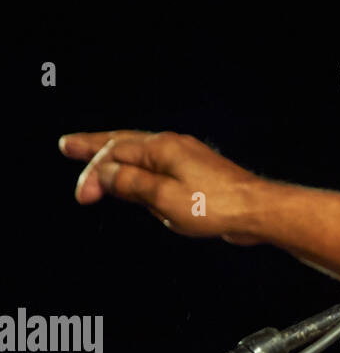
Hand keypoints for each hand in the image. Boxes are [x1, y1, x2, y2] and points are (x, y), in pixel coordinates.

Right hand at [59, 130, 263, 243]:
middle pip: (124, 142)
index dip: (93, 173)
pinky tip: (135, 175)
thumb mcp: (164, 198)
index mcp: (163, 148)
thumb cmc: (217, 206)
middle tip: (68, 144)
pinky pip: (157, 165)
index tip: (82, 197)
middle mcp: (173, 146)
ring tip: (92, 153)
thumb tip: (105, 173)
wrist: (257, 210)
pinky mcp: (196, 172)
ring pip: (141, 152)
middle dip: (94, 145)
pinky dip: (137, 167)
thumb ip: (132, 184)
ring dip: (114, 154)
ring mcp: (186, 157)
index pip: (114, 153)